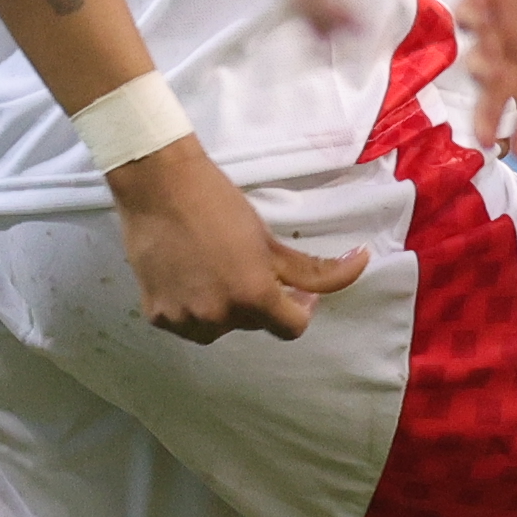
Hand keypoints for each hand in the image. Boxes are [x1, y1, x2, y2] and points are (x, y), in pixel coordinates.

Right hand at [120, 138, 367, 342]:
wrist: (158, 187)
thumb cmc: (219, 205)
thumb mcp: (270, 240)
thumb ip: (313, 269)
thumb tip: (361, 264)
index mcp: (253, 297)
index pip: (292, 329)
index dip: (300, 309)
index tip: (294, 290)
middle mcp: (217, 316)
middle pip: (254, 324)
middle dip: (259, 301)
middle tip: (248, 267)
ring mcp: (183, 319)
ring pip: (218, 328)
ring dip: (224, 309)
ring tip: (216, 272)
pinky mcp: (155, 314)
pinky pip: (185, 323)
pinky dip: (191, 307)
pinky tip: (190, 277)